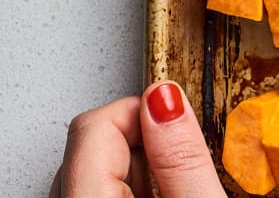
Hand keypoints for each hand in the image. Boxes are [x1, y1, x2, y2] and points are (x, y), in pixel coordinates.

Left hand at [52, 80, 227, 197]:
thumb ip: (181, 156)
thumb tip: (166, 97)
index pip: (95, 124)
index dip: (145, 111)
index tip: (178, 120)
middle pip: (90, 145)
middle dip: (142, 141)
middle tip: (180, 162)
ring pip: (92, 170)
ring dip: (136, 169)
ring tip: (172, 187)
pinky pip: (93, 192)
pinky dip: (128, 189)